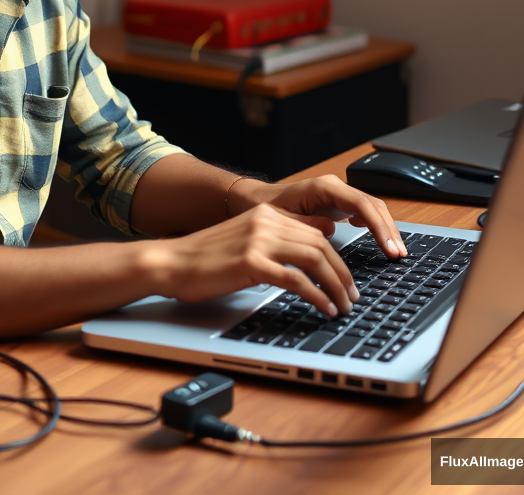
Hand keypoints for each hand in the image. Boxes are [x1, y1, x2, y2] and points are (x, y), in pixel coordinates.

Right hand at [148, 203, 358, 315]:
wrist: (171, 262)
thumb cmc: (205, 257)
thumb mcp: (245, 238)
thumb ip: (276, 238)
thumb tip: (315, 240)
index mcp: (265, 214)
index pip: (316, 231)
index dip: (338, 257)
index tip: (346, 279)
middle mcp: (265, 222)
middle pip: (321, 245)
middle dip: (343, 274)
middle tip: (353, 296)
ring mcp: (258, 241)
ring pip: (315, 259)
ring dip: (336, 285)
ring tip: (344, 305)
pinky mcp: (251, 263)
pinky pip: (297, 280)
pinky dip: (317, 297)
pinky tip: (325, 309)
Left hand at [228, 174, 406, 259]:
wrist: (255, 201)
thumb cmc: (266, 209)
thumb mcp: (284, 219)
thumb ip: (308, 223)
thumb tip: (332, 230)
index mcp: (324, 187)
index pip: (362, 203)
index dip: (379, 226)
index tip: (389, 248)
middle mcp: (334, 187)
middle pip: (373, 205)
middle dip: (389, 229)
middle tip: (399, 255)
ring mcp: (337, 194)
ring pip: (372, 208)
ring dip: (385, 229)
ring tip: (395, 252)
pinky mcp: (337, 203)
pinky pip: (363, 211)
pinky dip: (375, 225)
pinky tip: (379, 239)